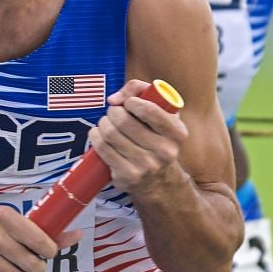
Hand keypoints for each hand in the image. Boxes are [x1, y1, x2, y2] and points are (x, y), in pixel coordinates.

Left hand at [91, 80, 189, 198]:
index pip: (150, 110)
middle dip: (113, 112)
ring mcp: (146, 166)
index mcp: (177, 133)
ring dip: (103, 123)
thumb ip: (142, 91)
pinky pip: (103, 149)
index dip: (132, 101)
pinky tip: (98, 134)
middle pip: (124, 121)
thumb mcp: (161, 114)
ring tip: (106, 123)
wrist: (158, 180)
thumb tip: (114, 99)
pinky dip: (95, 137)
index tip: (128, 102)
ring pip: (110, 134)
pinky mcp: (128, 176)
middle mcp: (165, 151)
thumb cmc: (156, 138)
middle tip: (114, 113)